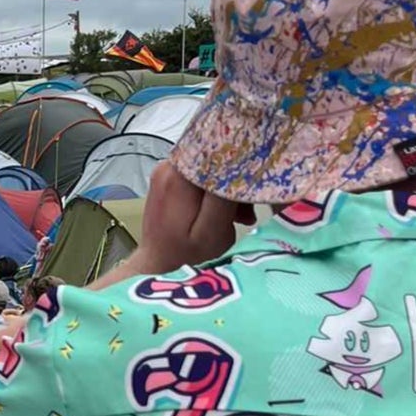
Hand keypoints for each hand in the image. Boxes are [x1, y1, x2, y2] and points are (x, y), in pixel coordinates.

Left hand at [133, 164, 251, 275]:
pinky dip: (219, 192)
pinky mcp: (172, 181)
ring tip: (241, 217)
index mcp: (177, 176)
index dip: (242, 164)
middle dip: (237, 180)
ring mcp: (168, 172)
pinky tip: (228, 214)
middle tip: (248, 210)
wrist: (159, 266)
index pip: (218, 149)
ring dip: (230, 189)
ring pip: (212, 168)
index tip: (256, 183)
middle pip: (215, 159)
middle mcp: (168, 167)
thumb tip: (238, 163)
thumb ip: (223, 196)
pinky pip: (204, 177)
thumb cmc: (186, 256)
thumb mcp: (211, 231)